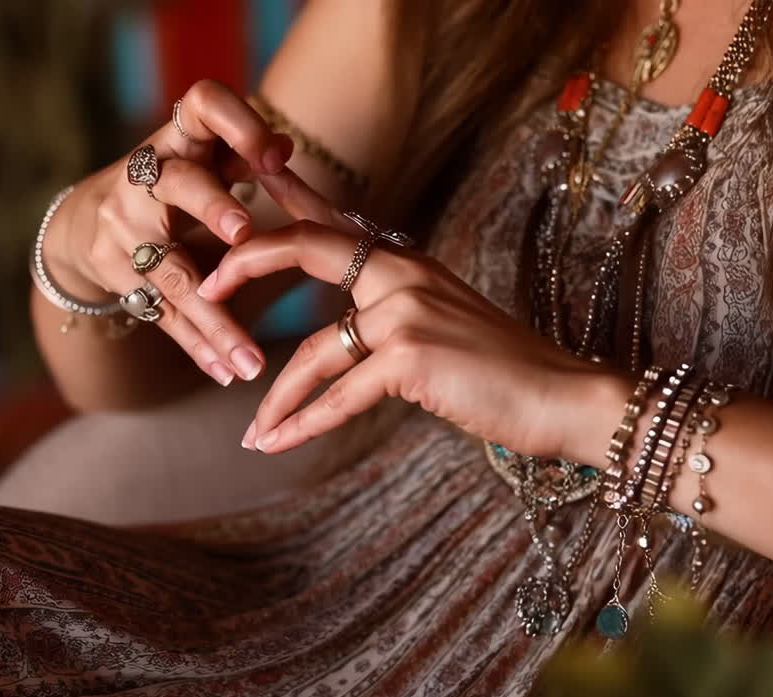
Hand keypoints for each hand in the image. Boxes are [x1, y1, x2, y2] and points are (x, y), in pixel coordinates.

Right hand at [49, 79, 295, 385]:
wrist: (85, 219)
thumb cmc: (173, 184)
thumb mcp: (200, 161)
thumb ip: (243, 156)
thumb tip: (287, 150)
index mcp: (178, 139)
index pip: (202, 106)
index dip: (238, 124)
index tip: (274, 156)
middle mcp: (144, 177)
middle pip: (179, 186)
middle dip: (212, 206)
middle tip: (244, 232)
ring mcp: (122, 227)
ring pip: (175, 274)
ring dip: (216, 319)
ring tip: (251, 361)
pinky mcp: (113, 270)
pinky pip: (163, 313)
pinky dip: (198, 345)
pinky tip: (227, 371)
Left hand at [197, 169, 614, 458]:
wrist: (564, 398)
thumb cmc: (504, 372)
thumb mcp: (444, 325)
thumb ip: (393, 316)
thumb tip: (349, 331)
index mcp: (409, 264)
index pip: (338, 222)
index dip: (290, 195)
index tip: (248, 176)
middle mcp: (404, 274)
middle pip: (309, 247)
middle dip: (249, 262)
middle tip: (207, 286)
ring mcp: (407, 311)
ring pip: (314, 351)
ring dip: (277, 399)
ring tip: (253, 433)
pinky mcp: (410, 356)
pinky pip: (339, 395)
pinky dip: (303, 424)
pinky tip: (275, 444)